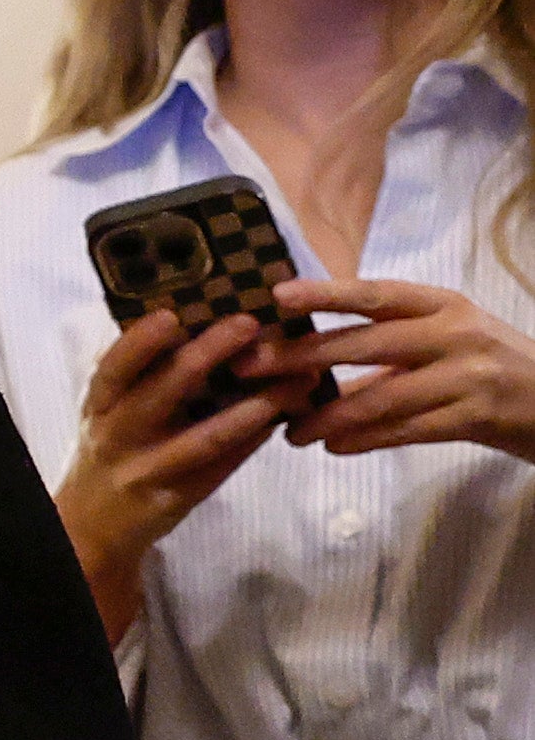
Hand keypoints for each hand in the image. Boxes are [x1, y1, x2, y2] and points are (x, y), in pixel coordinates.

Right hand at [54, 307, 287, 635]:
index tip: (173, 313)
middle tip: (248, 323)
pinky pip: (222, 467)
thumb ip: (140, 375)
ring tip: (292, 382)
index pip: (114, 368)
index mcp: (99, 405)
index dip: (140, 341)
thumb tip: (196, 320)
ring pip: (203, 437)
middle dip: (206, 355)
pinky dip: (253, 441)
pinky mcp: (176, 498)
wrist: (93, 523)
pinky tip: (285, 418)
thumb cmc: (111, 448)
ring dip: (252, 408)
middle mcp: (117, 436)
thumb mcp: (109, 411)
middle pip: (161, 392)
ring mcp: (147, 470)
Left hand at [288, 271, 534, 458]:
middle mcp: (456, 334)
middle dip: (302, 357)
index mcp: (444, 305)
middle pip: (367, 344)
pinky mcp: (476, 419)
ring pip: (381, 396)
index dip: (326, 292)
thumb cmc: (490, 365)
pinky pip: (407, 430)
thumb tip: (309, 346)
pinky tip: (333, 447)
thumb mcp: (450, 336)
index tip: (277, 295)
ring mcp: (468, 377)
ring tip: (289, 431)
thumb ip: (393, 337)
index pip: (377, 293)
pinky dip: (365, 439)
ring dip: (328, 415)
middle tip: (248, 369)